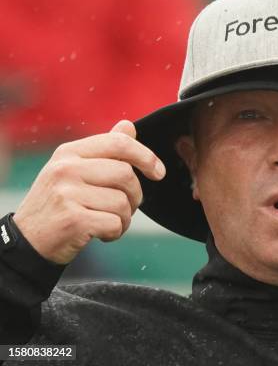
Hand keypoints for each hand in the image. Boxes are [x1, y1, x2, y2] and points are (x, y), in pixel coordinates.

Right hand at [13, 120, 165, 263]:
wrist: (28, 240)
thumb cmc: (60, 203)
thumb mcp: (75, 170)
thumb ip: (103, 150)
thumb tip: (129, 126)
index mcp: (69, 152)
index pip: (119, 143)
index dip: (146, 156)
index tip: (159, 173)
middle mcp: (66, 169)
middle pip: (126, 175)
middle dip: (135, 196)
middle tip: (126, 208)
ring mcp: (67, 194)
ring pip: (123, 203)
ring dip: (125, 219)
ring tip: (109, 223)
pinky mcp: (72, 220)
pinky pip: (115, 224)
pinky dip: (116, 233)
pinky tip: (102, 235)